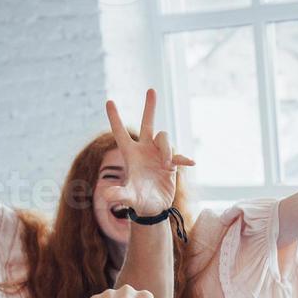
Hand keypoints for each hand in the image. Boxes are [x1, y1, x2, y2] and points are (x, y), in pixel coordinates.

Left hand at [105, 89, 195, 215]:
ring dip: (167, 149)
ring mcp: (158, 155)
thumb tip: (108, 196)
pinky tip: (190, 163)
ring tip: (166, 166)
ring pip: (165, 138)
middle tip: (151, 90)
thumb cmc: (137, 202)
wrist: (154, 208)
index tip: (109, 101)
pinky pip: (178, 155)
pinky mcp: (171, 163)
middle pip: (147, 124)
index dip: (115, 117)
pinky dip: (183, 158)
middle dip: (150, 107)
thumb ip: (120, 195)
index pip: (120, 133)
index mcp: (130, 154)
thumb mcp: (128, 198)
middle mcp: (144, 150)